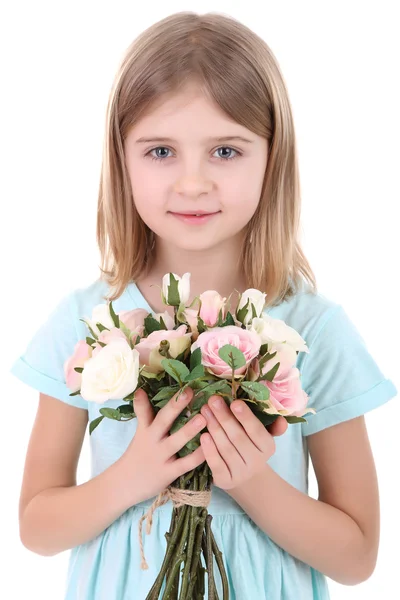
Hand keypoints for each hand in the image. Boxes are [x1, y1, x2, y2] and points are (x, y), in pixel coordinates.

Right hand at [123, 387, 206, 503]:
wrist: (124, 485)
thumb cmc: (137, 455)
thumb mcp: (139, 433)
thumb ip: (144, 414)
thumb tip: (141, 390)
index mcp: (145, 430)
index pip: (144, 411)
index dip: (146, 400)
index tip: (155, 386)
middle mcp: (152, 440)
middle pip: (163, 421)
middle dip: (176, 406)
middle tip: (190, 392)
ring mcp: (160, 457)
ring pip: (176, 441)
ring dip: (189, 429)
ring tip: (203, 418)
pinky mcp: (168, 472)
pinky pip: (185, 463)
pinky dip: (198, 455)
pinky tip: (209, 446)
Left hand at [199, 395, 287, 490]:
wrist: (244, 475)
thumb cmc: (250, 445)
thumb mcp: (261, 434)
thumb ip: (271, 424)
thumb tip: (281, 419)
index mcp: (267, 446)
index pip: (256, 430)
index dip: (245, 417)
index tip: (234, 402)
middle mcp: (256, 461)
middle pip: (238, 437)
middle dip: (224, 417)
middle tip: (213, 400)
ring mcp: (241, 473)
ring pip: (226, 448)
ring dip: (214, 428)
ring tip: (204, 411)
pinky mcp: (225, 481)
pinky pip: (217, 464)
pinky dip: (209, 450)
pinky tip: (203, 436)